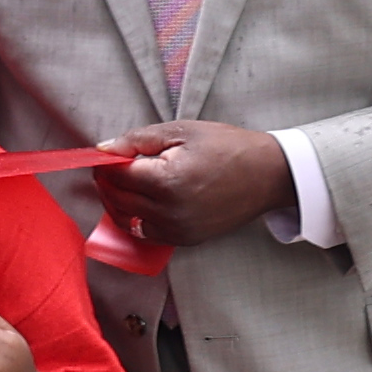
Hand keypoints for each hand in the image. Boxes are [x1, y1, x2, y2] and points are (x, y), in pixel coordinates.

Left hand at [84, 120, 293, 248]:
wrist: (268, 174)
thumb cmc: (227, 147)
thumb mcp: (181, 131)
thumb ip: (136, 140)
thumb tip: (103, 150)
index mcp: (166, 181)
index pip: (115, 175)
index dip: (105, 163)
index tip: (106, 155)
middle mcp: (168, 211)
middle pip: (117, 198)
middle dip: (108, 181)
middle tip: (113, 165)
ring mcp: (177, 230)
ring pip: (126, 219)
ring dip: (118, 201)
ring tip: (127, 182)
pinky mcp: (185, 240)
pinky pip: (146, 232)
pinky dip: (137, 218)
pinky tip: (142, 201)